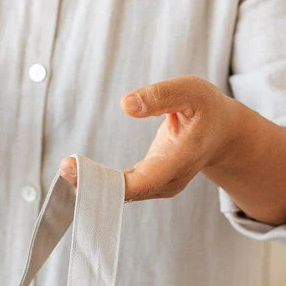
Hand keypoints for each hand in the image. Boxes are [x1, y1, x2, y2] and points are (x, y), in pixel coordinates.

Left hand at [60, 76, 237, 201]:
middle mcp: (169, 182)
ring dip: (93, 185)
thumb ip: (160, 96)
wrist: (222, 133)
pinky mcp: (150, 184)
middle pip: (128, 192)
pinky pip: (123, 189)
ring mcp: (159, 187)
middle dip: (94, 184)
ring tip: (67, 170)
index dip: (109, 181)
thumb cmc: (207, 109)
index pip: (142, 181)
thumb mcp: (190, 91)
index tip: (81, 168)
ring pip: (123, 194)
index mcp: (180, 161)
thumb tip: (125, 104)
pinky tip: (79, 174)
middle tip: (64, 168)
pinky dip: (101, 182)